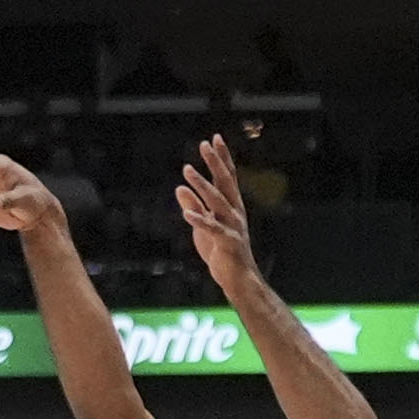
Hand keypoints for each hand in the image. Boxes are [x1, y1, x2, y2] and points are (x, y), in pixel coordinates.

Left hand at [176, 134, 257, 288]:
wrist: (237, 279)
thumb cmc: (221, 252)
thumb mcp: (203, 226)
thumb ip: (195, 207)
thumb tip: (180, 188)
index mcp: (231, 206)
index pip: (227, 177)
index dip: (221, 158)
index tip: (214, 138)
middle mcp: (235, 212)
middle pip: (225, 183)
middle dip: (215, 163)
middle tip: (204, 144)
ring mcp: (233, 226)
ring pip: (217, 201)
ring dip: (201, 185)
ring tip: (187, 170)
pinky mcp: (227, 242)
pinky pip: (211, 228)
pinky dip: (199, 220)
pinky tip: (186, 213)